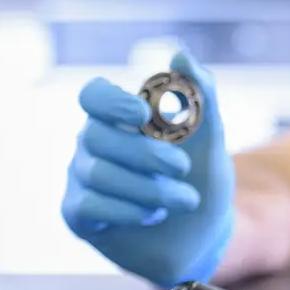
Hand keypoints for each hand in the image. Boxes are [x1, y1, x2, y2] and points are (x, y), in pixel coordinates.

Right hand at [62, 50, 234, 286]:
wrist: (203, 236)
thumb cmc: (202, 180)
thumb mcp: (211, 138)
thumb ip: (201, 95)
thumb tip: (180, 54)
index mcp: (122, 118)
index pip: (92, 94)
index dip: (110, 100)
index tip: (142, 113)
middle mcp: (93, 144)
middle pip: (96, 135)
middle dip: (146, 153)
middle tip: (183, 168)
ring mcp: (81, 179)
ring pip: (98, 173)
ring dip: (150, 187)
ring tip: (185, 199)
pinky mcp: (78, 214)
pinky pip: (92, 205)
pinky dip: (131, 210)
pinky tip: (154, 214)